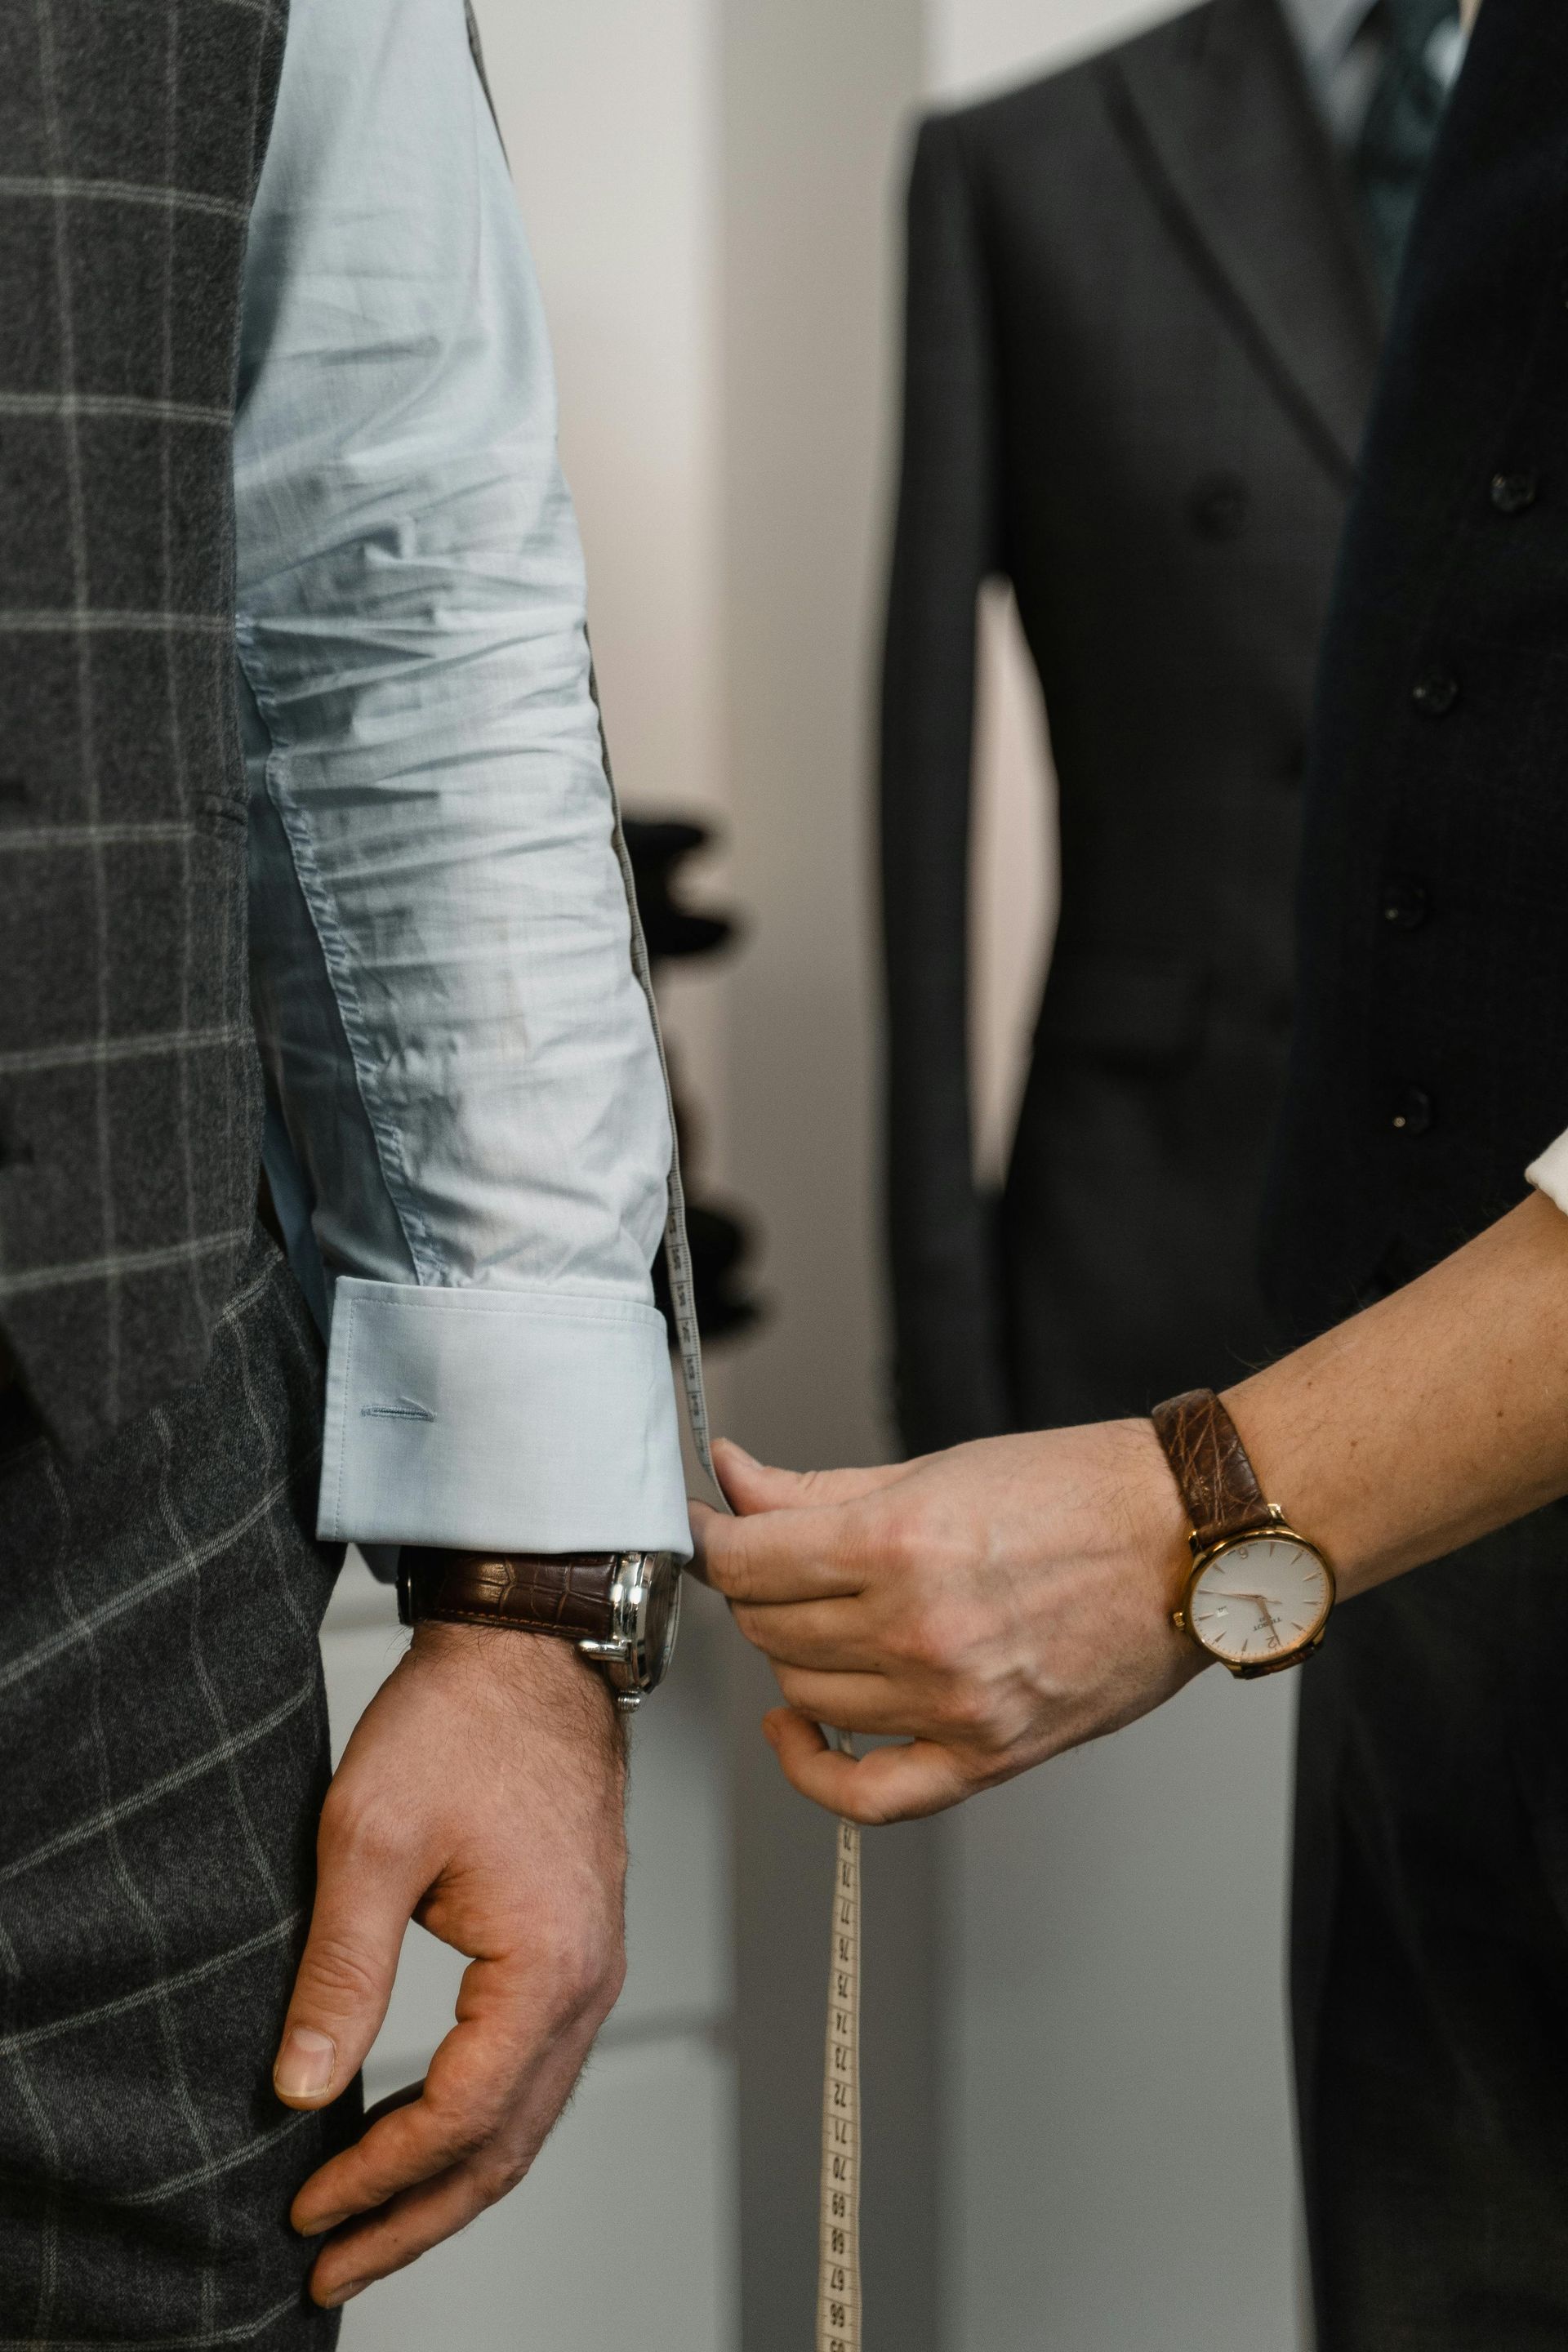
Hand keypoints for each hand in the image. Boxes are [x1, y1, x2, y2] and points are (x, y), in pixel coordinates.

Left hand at [271, 1622, 626, 2309]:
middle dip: (416, 2219)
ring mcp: (592, 1967)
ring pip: (527, 2118)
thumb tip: (301, 2088)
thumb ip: (340, 1973)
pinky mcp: (577, 1949)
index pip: (463, 2116)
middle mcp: (589, 1981)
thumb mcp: (369, 1839)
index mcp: (549, 1965)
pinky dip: (478, 2126)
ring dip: (448, 2184)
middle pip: (508, 2146)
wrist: (530, 1650)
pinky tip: (423, 2138)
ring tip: (369, 2229)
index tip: (306, 2209)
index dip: (380, 2178)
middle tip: (330, 2266)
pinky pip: (534, 2071)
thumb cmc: (460, 1723)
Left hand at [693, 1424, 1202, 1822]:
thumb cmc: (1080, 1491)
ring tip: (816, 1618)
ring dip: (791, 1655)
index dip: (713, 1541)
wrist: (1189, 1540)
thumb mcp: (935, 1468)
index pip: (746, 1562)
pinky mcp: (989, 1754)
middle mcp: (918, 1630)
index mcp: (899, 1543)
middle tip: (773, 1561)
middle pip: (767, 1627)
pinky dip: (814, 1770)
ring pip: (806, 1693)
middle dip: (755, 1589)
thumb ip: (816, 1487)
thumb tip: (732, 1480)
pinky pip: (868, 1797)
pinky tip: (799, 1729)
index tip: (713, 1530)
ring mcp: (952, 1703)